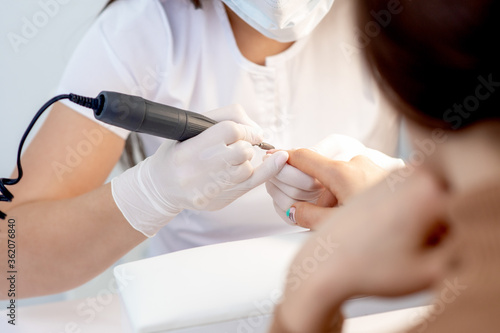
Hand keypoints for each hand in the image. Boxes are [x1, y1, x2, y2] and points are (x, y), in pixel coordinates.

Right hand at [112, 105, 288, 236]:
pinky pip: (252, 184)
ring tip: (232, 160)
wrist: (162, 187)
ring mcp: (210, 188)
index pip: (229, 130)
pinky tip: (279, 160)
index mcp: (189, 148)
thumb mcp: (192, 126)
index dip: (243, 128)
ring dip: (246, 160)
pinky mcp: (220, 200)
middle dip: (244, 144)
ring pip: (247, 167)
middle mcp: (198, 170)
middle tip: (237, 146)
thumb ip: (226, 117)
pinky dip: (269, 170)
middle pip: (241, 150)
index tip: (245, 131)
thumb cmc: (179, 152)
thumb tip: (257, 129)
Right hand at [266, 134, 403, 227]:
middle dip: (320, 194)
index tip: (274, 159)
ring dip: (340, 195)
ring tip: (353, 222)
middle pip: (324, 173)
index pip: (304, 157)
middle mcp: (358, 164)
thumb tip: (294, 209)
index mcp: (342, 173)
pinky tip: (367, 215)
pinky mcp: (389, 174)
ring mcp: (375, 167)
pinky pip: (362, 179)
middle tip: (325, 218)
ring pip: (345, 178)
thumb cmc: (385, 233)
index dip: (285, 158)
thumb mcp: (336, 229)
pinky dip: (356, 193)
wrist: (433, 227)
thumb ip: (308, 216)